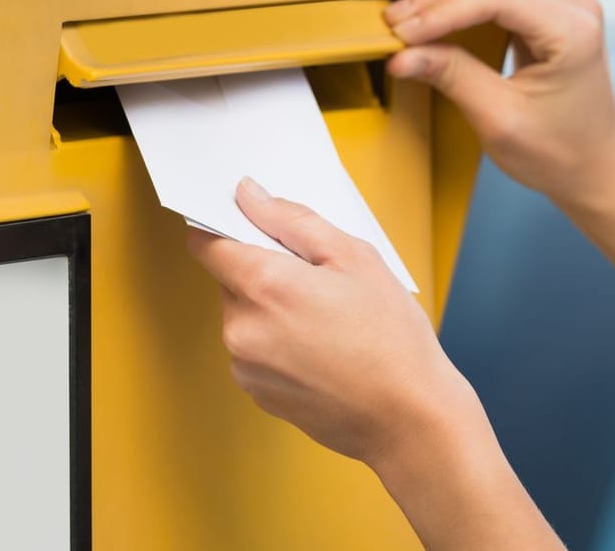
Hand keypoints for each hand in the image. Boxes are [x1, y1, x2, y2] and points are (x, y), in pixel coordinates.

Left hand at [186, 177, 481, 467]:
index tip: (254, 226)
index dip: (227, 227)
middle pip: (231, 279)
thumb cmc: (391, 338)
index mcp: (262, 286)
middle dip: (266, 270)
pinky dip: (280, 342)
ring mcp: (246, 366)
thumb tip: (249, 196)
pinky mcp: (257, 393)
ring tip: (329, 320)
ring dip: (273, 308)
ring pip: (246, 315)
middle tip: (321, 279)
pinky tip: (324, 348)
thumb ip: (294, 220)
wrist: (407, 418)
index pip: (207, 242)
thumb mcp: (355, 257)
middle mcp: (241, 328)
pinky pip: (256, 351)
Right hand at [383, 0, 614, 216]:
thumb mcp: (499, 121)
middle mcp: (578, 8)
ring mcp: (572, 5)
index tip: (400, 30)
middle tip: (393, 14)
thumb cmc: (558, 152)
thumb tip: (401, 55)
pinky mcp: (559, 9)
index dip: (441, 9)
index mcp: (572, 32)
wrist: (596, 168)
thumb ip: (452, 77)